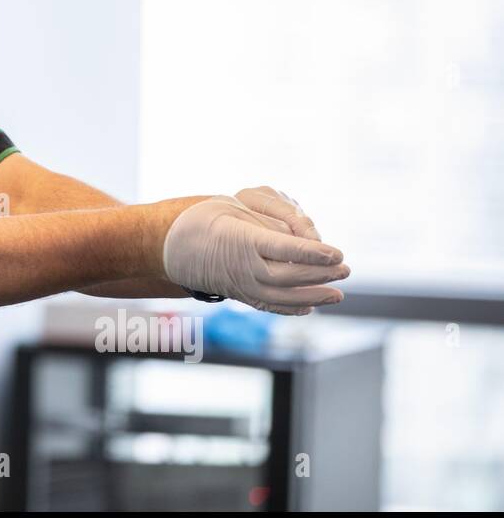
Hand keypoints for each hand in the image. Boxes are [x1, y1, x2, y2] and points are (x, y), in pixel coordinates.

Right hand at [161, 195, 349, 314]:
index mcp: (241, 241)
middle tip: (346, 269)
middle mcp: (243, 268)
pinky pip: (270, 306)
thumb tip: (303, 240)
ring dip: (314, 296)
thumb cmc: (206, 219)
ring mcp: (241, 286)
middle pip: (289, 276)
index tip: (337, 253)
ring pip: (284, 297)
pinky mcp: (241, 295)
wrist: (172, 246)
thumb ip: (269, 224)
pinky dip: (293, 308)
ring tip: (338, 295)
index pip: (284, 249)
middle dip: (321, 273)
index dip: (312, 253)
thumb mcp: (234, 209)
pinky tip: (311, 307)